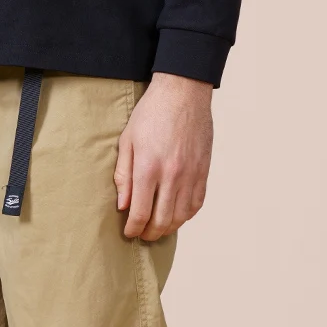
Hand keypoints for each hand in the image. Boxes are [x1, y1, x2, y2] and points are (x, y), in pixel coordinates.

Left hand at [115, 72, 212, 240]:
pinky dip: (187, 215)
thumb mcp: (127, 141)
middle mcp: (172, 175)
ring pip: (182, 216)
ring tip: (158, 227)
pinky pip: (197, 203)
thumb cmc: (151, 113)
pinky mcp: (204, 170)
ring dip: (169, 227)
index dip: (133, 229)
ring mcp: (191, 174)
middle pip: (162, 220)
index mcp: (149, 168)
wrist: (183, 91)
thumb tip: (123, 206)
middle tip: (142, 234)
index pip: (140, 213)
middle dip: (150, 233)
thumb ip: (123, 176)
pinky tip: (177, 214)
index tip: (129, 232)